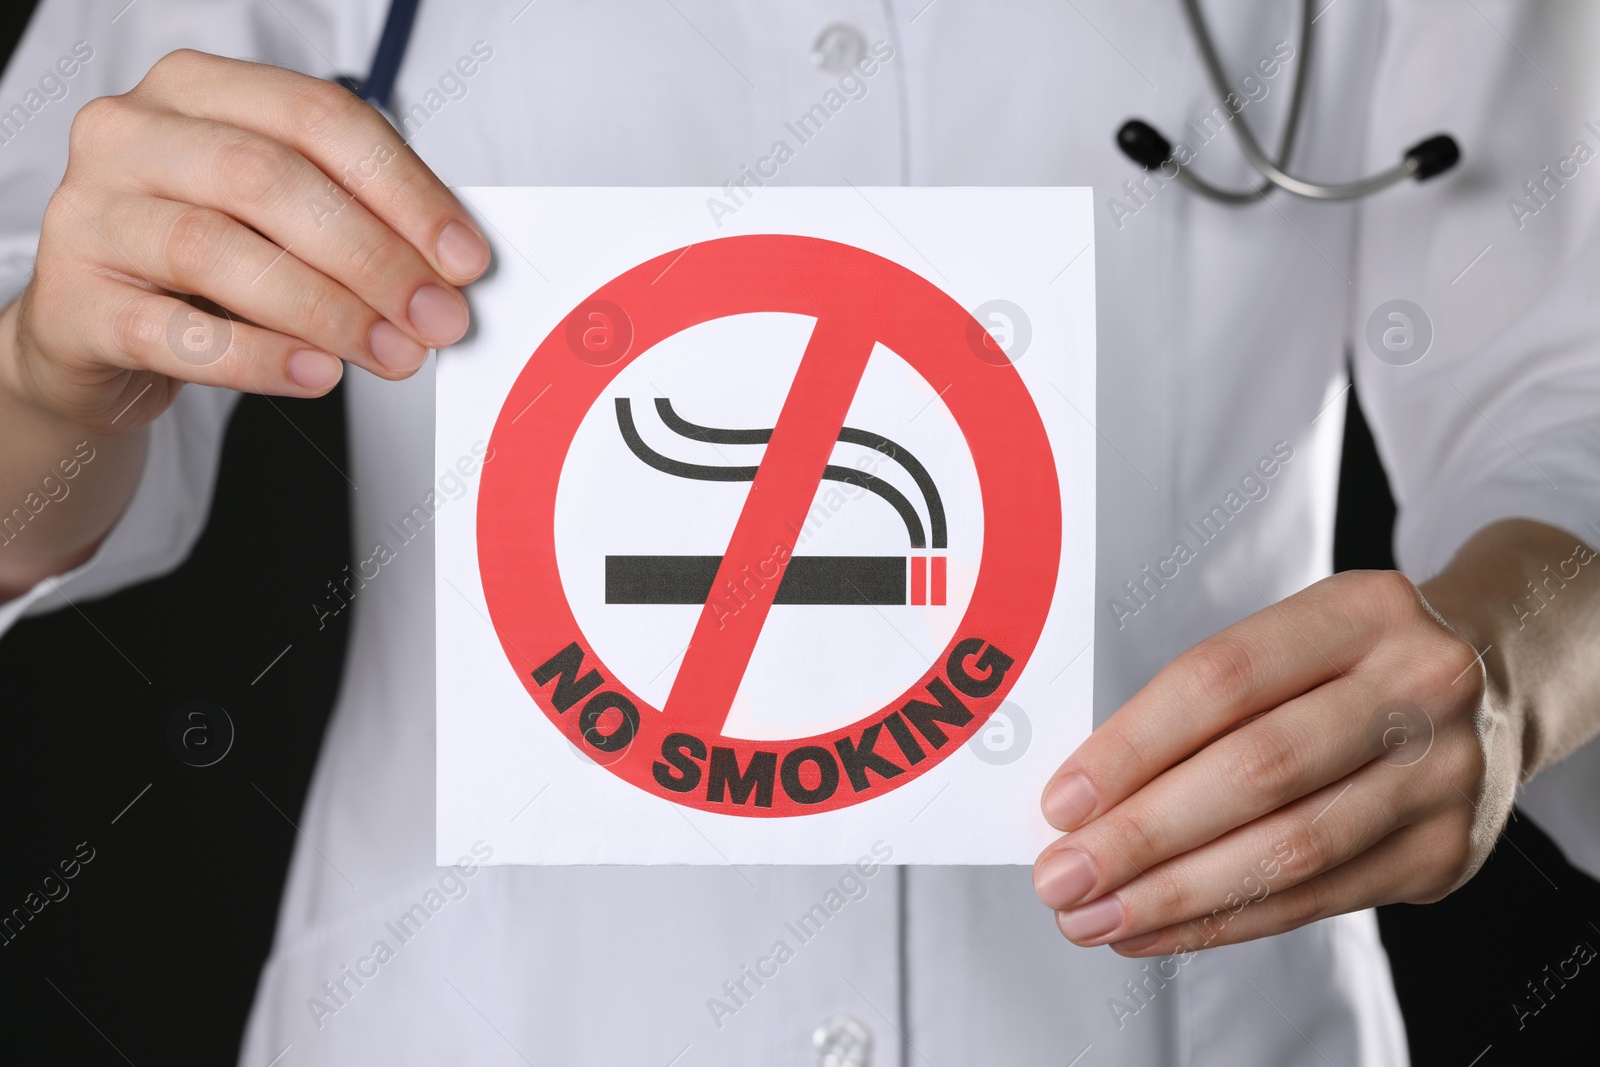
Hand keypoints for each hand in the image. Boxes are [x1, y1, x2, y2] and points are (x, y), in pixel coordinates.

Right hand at [0, 49, 488, 432]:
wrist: (98, 330)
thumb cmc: (204, 263)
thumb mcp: (282, 221)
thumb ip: (357, 222)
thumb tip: (449, 272)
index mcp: (199, 90)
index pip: (320, 118)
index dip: (405, 190)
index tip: (464, 259)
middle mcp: (134, 134)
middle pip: (268, 179)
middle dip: (373, 256)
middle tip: (436, 318)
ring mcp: (93, 214)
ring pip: (218, 249)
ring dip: (327, 310)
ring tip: (392, 354)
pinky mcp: (73, 303)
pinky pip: (175, 332)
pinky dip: (258, 357)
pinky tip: (317, 374)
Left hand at [1031, 568, 1518, 955]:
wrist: (1500, 678)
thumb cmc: (1354, 660)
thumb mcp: (1297, 637)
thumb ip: (1208, 703)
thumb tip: (1087, 794)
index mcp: (1360, 611)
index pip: (1222, 679)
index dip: (1133, 744)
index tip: (1062, 800)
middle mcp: (1417, 687)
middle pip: (1256, 771)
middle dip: (1142, 835)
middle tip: (1061, 877)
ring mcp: (1443, 774)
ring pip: (1290, 849)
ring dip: (1176, 895)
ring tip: (1095, 917)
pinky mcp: (1447, 853)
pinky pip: (1317, 899)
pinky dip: (1226, 922)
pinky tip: (1159, 929)